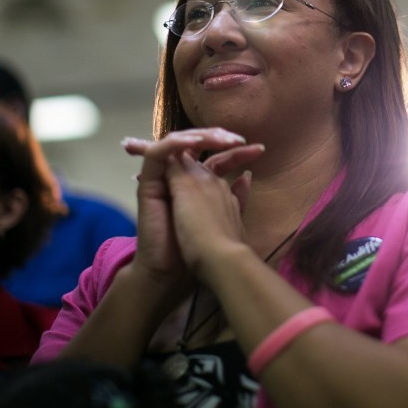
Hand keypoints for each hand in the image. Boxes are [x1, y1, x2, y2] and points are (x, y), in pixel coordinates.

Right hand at [122, 129, 257, 283]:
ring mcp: (162, 180)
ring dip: (200, 137)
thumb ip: (235, 194)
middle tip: (238, 139)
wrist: (175, 271)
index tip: (260, 149)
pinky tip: (196, 141)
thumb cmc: (200, 248)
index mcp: (199, 187)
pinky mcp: (148, 183)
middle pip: (196, 146)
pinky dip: (176, 144)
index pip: (216, 159)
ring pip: (177, 143)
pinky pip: (158, 153)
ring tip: (221, 138)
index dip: (236, 152)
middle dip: (218, 138)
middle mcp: (180, 180)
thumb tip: (247, 175)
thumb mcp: (225, 215)